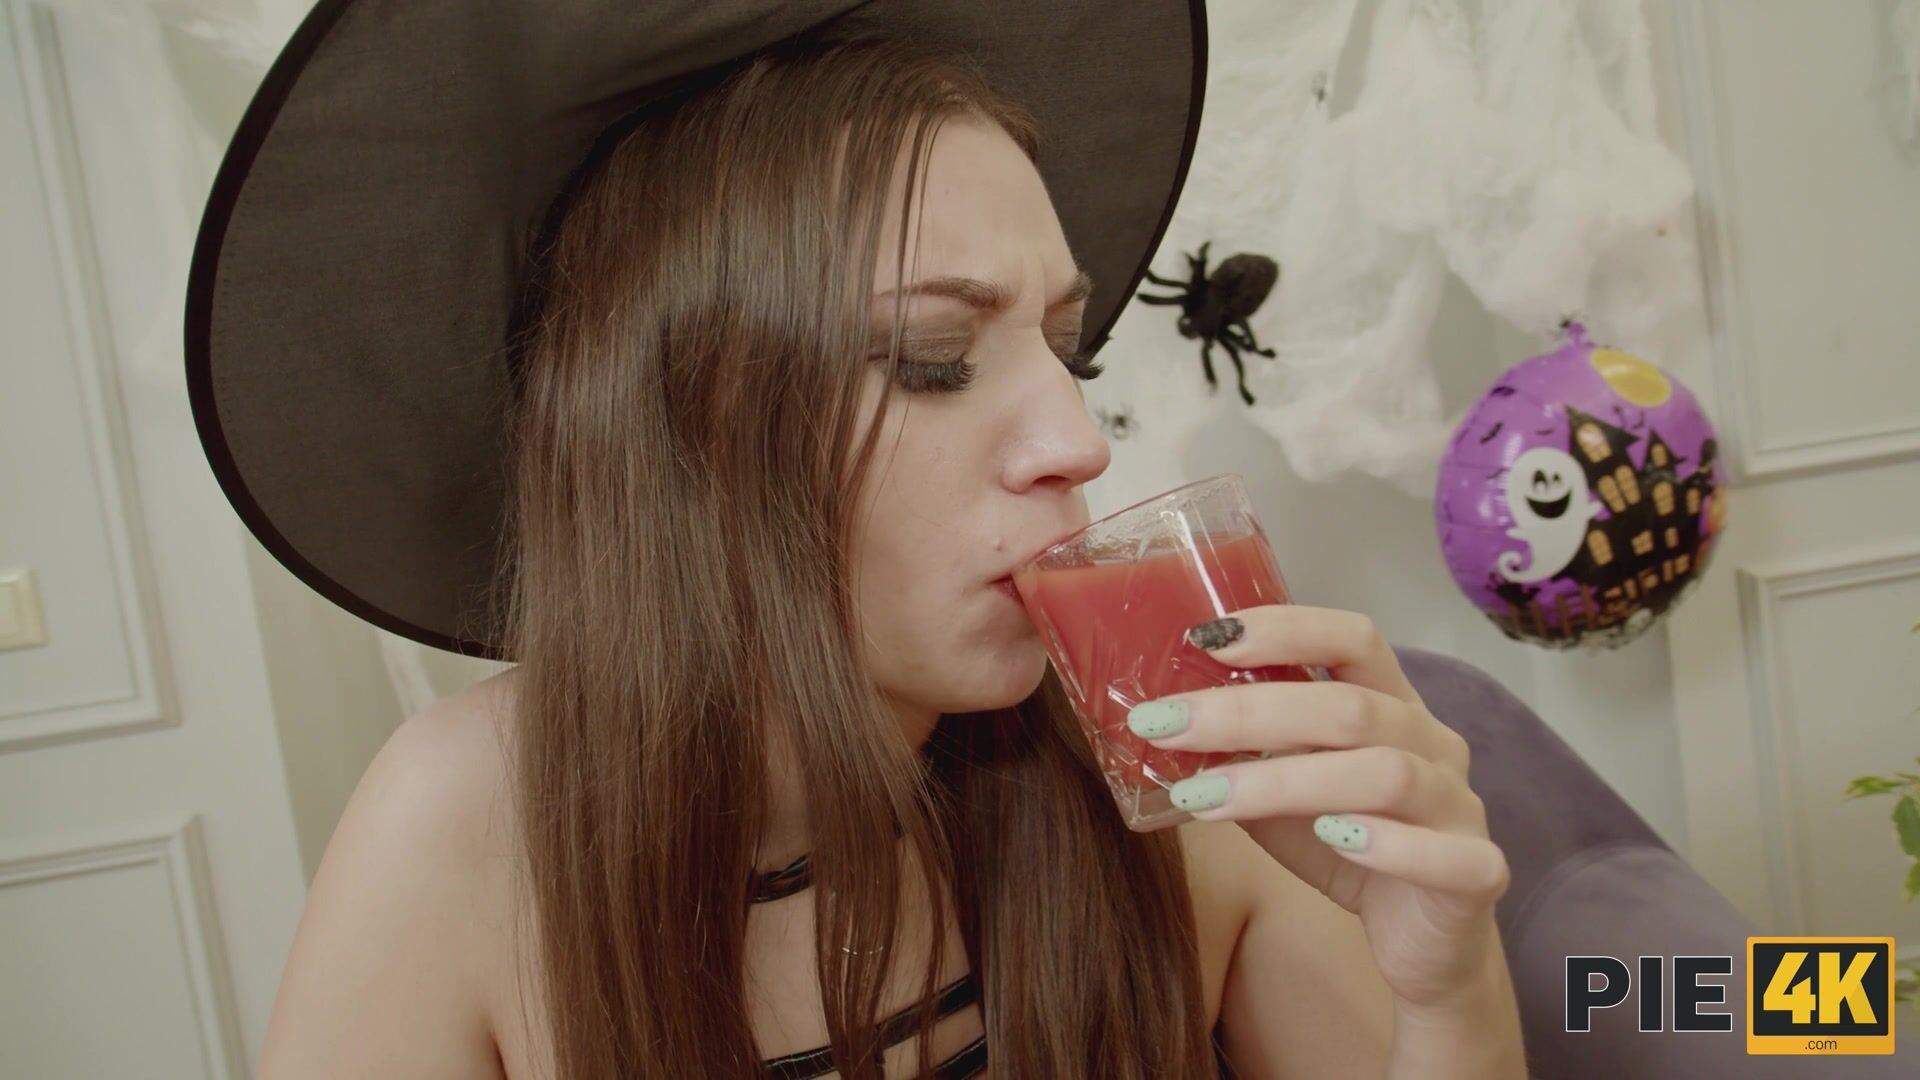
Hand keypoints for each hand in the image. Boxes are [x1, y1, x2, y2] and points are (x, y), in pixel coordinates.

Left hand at [1125, 604, 1511, 1009]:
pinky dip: (1387, 843)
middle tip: (1165, 725)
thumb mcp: (1285, 801)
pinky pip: (1444, 854)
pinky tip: (1331, 837)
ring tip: (1203, 797)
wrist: (1426, 943)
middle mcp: (1434, 744)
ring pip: (1385, 773)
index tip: (1206, 639)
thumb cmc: (1350, 852)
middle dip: (1247, 711)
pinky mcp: (1478, 874)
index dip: (1286, 629)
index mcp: (1393, 708)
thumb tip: (1163, 731)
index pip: (1354, 640)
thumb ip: (1245, 762)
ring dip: (1284, 781)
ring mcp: (1461, 807)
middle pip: (1349, 708)